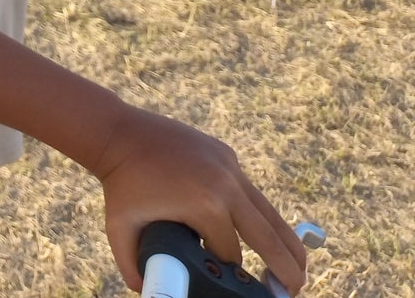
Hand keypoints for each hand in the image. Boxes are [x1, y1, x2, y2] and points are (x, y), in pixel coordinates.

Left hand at [93, 106, 307, 293]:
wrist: (118, 133)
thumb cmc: (119, 185)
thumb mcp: (120, 230)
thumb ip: (133, 268)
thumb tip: (146, 292)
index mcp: (206, 205)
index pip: (232, 255)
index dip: (231, 276)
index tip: (233, 288)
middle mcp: (226, 184)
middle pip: (270, 237)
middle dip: (286, 269)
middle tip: (294, 291)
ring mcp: (229, 165)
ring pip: (269, 213)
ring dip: (287, 242)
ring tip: (297, 269)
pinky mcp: (225, 154)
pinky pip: (249, 191)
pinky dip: (259, 213)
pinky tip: (267, 231)